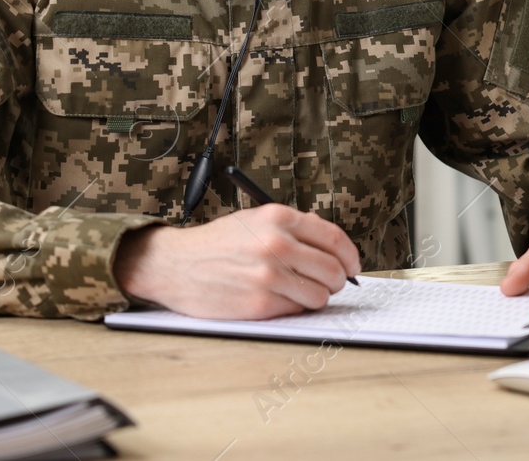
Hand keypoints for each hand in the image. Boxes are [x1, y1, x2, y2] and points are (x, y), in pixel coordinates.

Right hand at [114, 203, 361, 319]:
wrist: (175, 265)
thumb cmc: (217, 244)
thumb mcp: (255, 220)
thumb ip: (294, 228)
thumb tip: (334, 247)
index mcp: (278, 218)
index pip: (334, 238)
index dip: (350, 256)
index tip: (353, 266)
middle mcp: (276, 244)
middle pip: (333, 270)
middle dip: (337, 280)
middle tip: (329, 283)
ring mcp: (268, 276)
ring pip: (321, 295)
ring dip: (315, 297)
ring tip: (297, 291)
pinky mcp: (259, 304)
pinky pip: (298, 310)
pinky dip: (293, 308)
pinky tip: (275, 299)